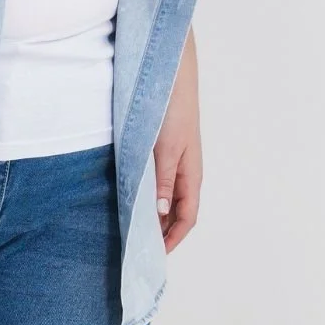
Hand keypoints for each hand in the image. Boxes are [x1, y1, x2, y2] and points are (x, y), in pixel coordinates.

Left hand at [154, 33, 201, 253]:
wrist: (169, 69)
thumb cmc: (173, 106)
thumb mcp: (167, 149)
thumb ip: (162, 182)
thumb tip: (159, 215)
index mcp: (191, 175)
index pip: (186, 219)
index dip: (172, 240)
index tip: (154, 255)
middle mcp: (185, 172)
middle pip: (177, 213)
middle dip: (162, 233)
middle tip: (140, 248)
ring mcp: (174, 161)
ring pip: (166, 199)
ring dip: (154, 216)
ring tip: (135, 229)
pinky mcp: (161, 149)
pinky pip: (156, 182)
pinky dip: (147, 197)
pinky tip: (133, 199)